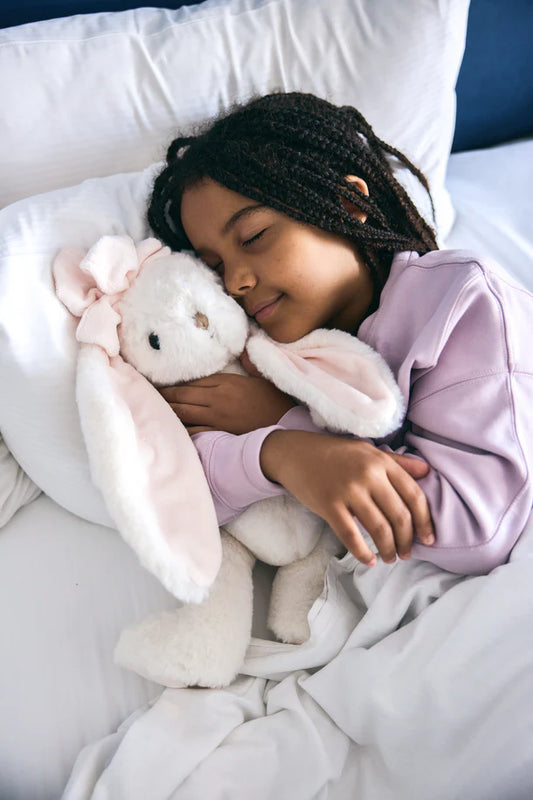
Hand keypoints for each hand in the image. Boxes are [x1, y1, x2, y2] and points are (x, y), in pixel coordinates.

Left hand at [159, 372, 295, 434]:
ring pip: (184, 411)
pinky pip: (195, 430)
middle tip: (147, 394)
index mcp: (226, 382)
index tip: (160, 382)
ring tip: (153, 409)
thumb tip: (244, 348)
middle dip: (164, 395)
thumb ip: (249, 363)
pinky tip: (171, 429)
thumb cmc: (276, 401)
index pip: (193, 381)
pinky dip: (182, 429)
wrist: (286, 425)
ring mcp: (217, 417)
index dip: (174, 382)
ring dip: (168, 410)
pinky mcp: (220, 432)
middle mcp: (217, 398)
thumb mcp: (261, 377)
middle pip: (183, 394)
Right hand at [260, 431, 433, 565]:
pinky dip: (362, 552)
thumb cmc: (335, 453)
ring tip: (389, 558)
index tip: (429, 539)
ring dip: (388, 549)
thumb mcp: (369, 451)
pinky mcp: (329, 505)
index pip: (414, 496)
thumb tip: (427, 471)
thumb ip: (398, 462)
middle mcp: (368, 475)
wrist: (296, 453)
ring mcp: (348, 490)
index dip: (425, 521)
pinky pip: (351, 536)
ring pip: (379, 529)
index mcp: (382, 462)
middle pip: (399, 516)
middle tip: (407, 553)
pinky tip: (369, 560)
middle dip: (407, 541)